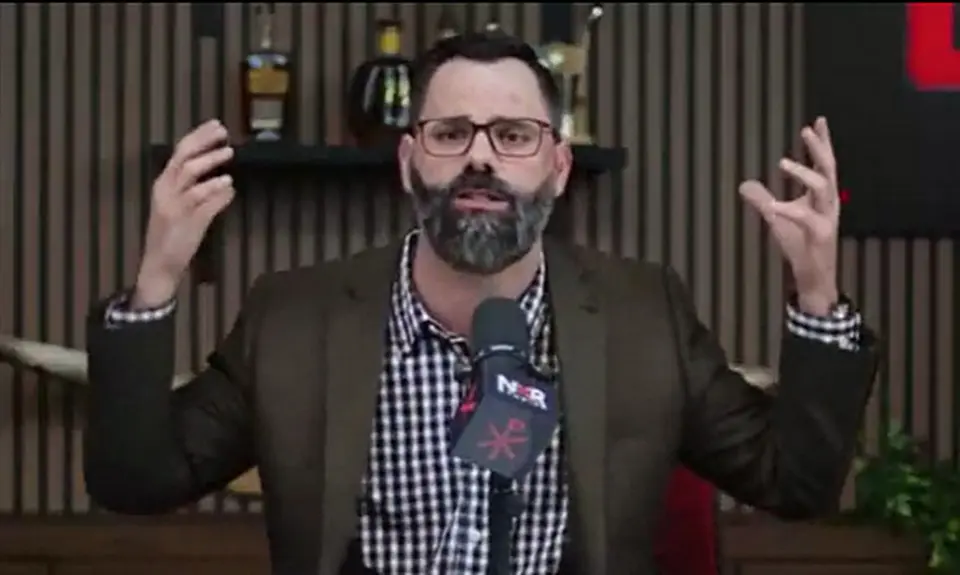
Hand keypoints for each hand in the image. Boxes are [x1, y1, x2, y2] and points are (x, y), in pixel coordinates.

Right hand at [133, 119, 234, 306]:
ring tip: (229, 154)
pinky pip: (202, 202)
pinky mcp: (185, 222)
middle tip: (224, 134)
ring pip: (189, 175)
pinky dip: (217, 192)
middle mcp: (165, 190)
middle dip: (203, 143)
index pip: (179, 152)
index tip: (216, 126)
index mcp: (163, 184)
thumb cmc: (174, 233)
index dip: (198, 137)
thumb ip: (199, 190)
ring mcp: (174, 206)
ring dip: (210, 162)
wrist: (160, 264)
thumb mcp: (183, 206)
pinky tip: (229, 187)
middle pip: (183, 158)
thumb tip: (225, 178)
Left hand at [739, 117, 839, 315]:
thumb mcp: (776, 218)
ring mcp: (826, 218)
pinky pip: (806, 218)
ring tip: (783, 162)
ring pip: (824, 188)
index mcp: (821, 196)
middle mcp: (828, 203)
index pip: (824, 163)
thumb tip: (744, 184)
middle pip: (828, 169)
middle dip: (819, 148)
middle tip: (806, 130)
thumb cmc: (800, 245)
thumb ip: (762, 199)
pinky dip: (789, 210)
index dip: (822, 142)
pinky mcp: (820, 235)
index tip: (818, 120)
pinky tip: (773, 206)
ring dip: (804, 173)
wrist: (814, 275)